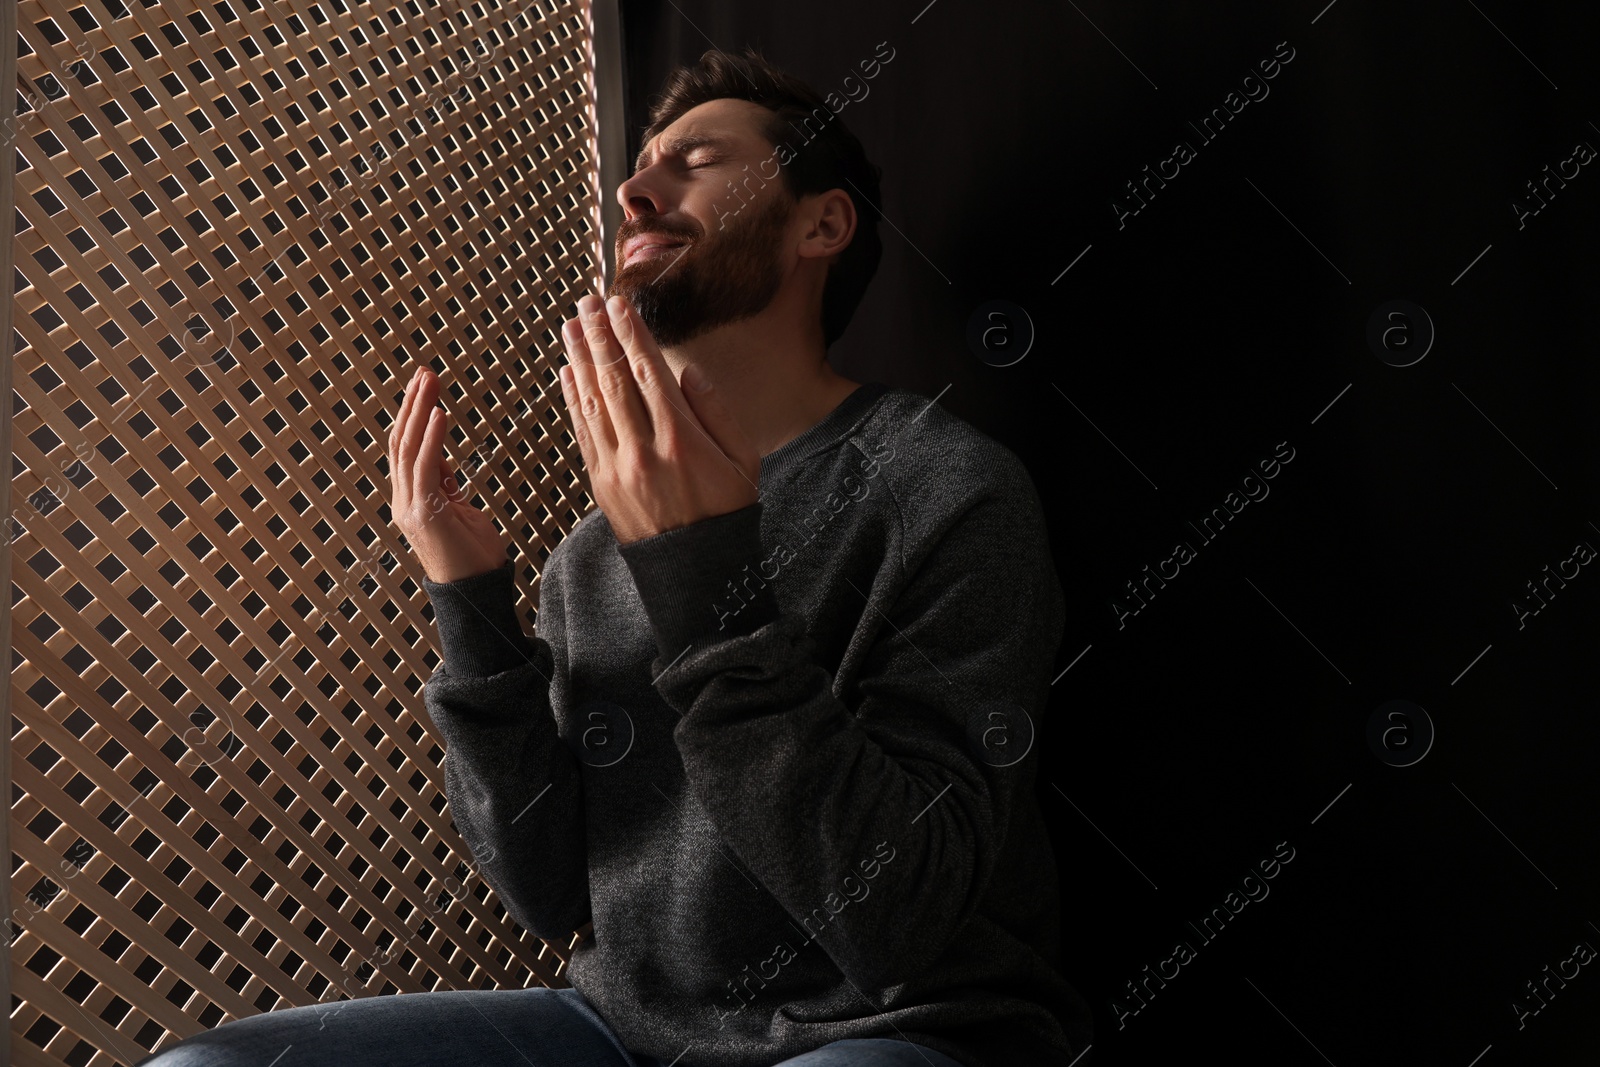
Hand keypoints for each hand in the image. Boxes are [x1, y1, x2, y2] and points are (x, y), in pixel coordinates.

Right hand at [387, 366, 509, 582]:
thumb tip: (442, 461)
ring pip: (407, 449)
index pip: (406, 449)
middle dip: (412, 404)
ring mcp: (410, 508)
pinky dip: (430, 438)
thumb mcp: (460, 512)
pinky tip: (437, 414)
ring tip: (429, 381)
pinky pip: (424, 467)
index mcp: (412, 499)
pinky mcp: (424, 514)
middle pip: (401, 442)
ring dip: (419, 411)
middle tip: (424, 372)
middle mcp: (404, 501)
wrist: (478, 594)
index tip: (425, 388)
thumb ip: (446, 487)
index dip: (413, 416)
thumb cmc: (474, 558)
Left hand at [558, 293, 758, 544]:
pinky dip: (574, 399)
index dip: (630, 334)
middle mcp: (644, 449)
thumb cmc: (727, 511)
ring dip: (579, 359)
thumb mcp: (743, 459)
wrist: (696, 570)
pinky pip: (583, 432)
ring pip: (593, 401)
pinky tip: (569, 373)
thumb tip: (687, 372)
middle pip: (614, 379)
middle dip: (598, 336)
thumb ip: (717, 411)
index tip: (618, 305)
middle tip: (586, 304)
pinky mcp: (601, 484)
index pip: (648, 372)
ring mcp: (618, 467)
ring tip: (570, 327)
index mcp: (682, 438)